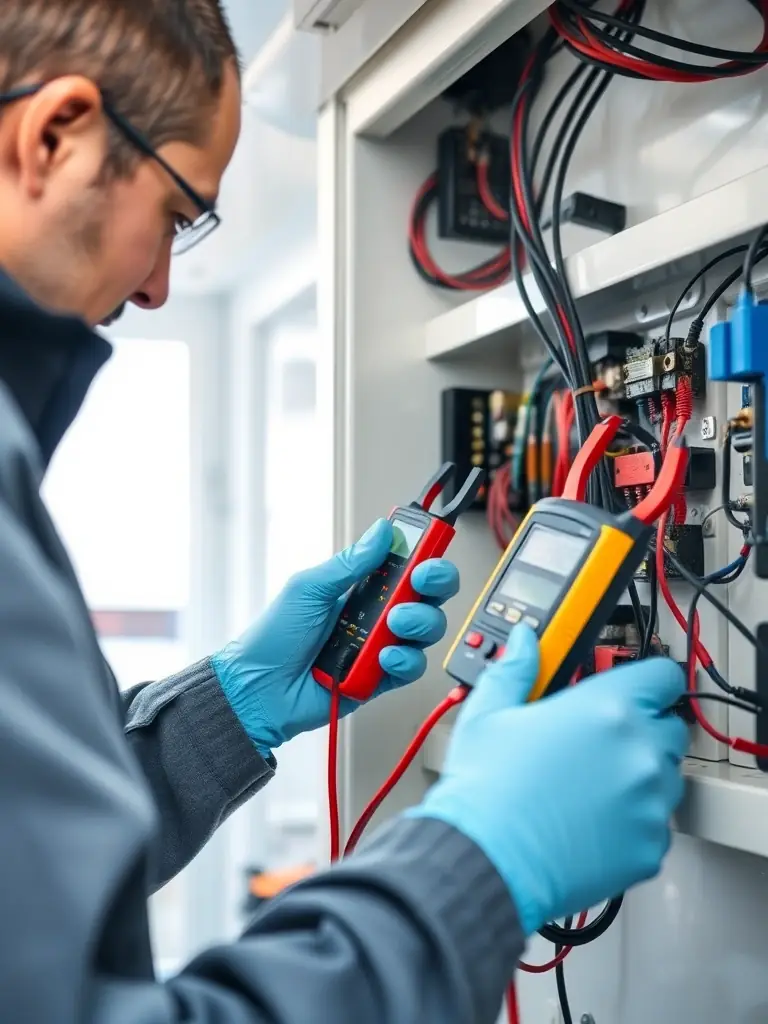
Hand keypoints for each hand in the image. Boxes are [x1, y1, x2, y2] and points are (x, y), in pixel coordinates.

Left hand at [211, 519, 459, 756]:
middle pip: (428, 593)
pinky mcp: (381, 677)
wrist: (259, 689)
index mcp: (360, 586)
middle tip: (419, 582)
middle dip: (435, 583)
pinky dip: (404, 660)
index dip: (426, 553)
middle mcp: (376, 613)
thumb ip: (350, 563)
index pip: (406, 563)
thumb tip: (382, 531)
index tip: (429, 547)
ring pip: (427, 628)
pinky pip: (412, 667)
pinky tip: (383, 657)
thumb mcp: (309, 588)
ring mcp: (380, 645)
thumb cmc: (274, 637)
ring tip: (393, 624)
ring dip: (420, 621)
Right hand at [410, 624, 687, 935]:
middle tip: (597, 742)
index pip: (662, 676)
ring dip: (639, 776)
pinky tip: (590, 821)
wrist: (485, 859)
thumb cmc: (486, 790)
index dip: (646, 680)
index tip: (634, 688)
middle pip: (668, 727)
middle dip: (639, 730)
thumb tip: (524, 643)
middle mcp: (640, 752)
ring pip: (665, 778)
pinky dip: (632, 822)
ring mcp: (649, 802)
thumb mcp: (489, 713)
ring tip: (588, 787)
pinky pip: (655, 825)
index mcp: (608, 709)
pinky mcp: (649, 847)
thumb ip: (516, 669)